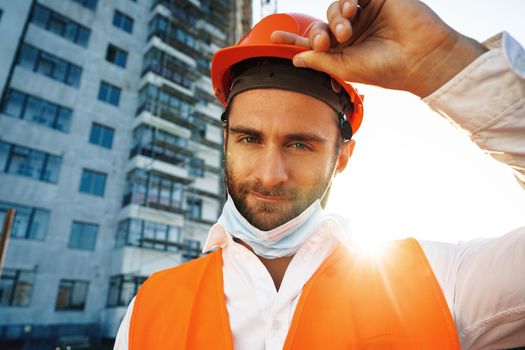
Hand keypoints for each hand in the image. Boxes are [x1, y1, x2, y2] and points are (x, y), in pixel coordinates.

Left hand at [271, 0, 487, 96]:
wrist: (419, 58)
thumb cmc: (384, 68)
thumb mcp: (344, 67)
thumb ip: (319, 60)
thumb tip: (295, 58)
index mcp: (343, 52)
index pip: (314, 44)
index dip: (294, 40)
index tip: (273, 38)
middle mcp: (352, 34)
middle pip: (322, 25)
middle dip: (319, 33)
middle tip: (326, 42)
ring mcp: (364, 16)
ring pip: (334, 8)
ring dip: (334, 18)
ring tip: (346, 31)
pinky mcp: (376, 0)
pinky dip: (346, 0)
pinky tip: (351, 10)